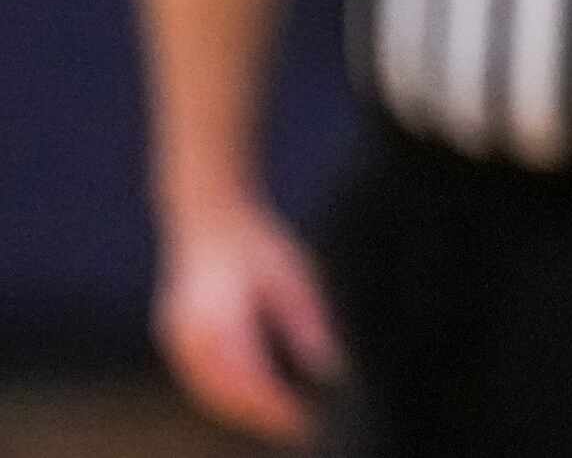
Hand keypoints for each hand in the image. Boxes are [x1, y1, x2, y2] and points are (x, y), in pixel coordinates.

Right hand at [153, 201, 340, 445]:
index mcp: (222, 319)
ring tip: (277, 419)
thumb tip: (329, 367)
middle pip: (226, 394)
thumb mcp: (293, 276)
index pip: (253, 380)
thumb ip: (307, 324)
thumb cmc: (256, 242)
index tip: (306, 421)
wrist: (208, 215)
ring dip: (239, 411)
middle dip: (260, 417)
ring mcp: (175, 337)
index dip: (278, 408)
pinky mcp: (171, 335)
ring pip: (207, 392)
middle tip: (297, 428)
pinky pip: (195, 379)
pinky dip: (221, 395)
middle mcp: (191, 334)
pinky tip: (248, 399)